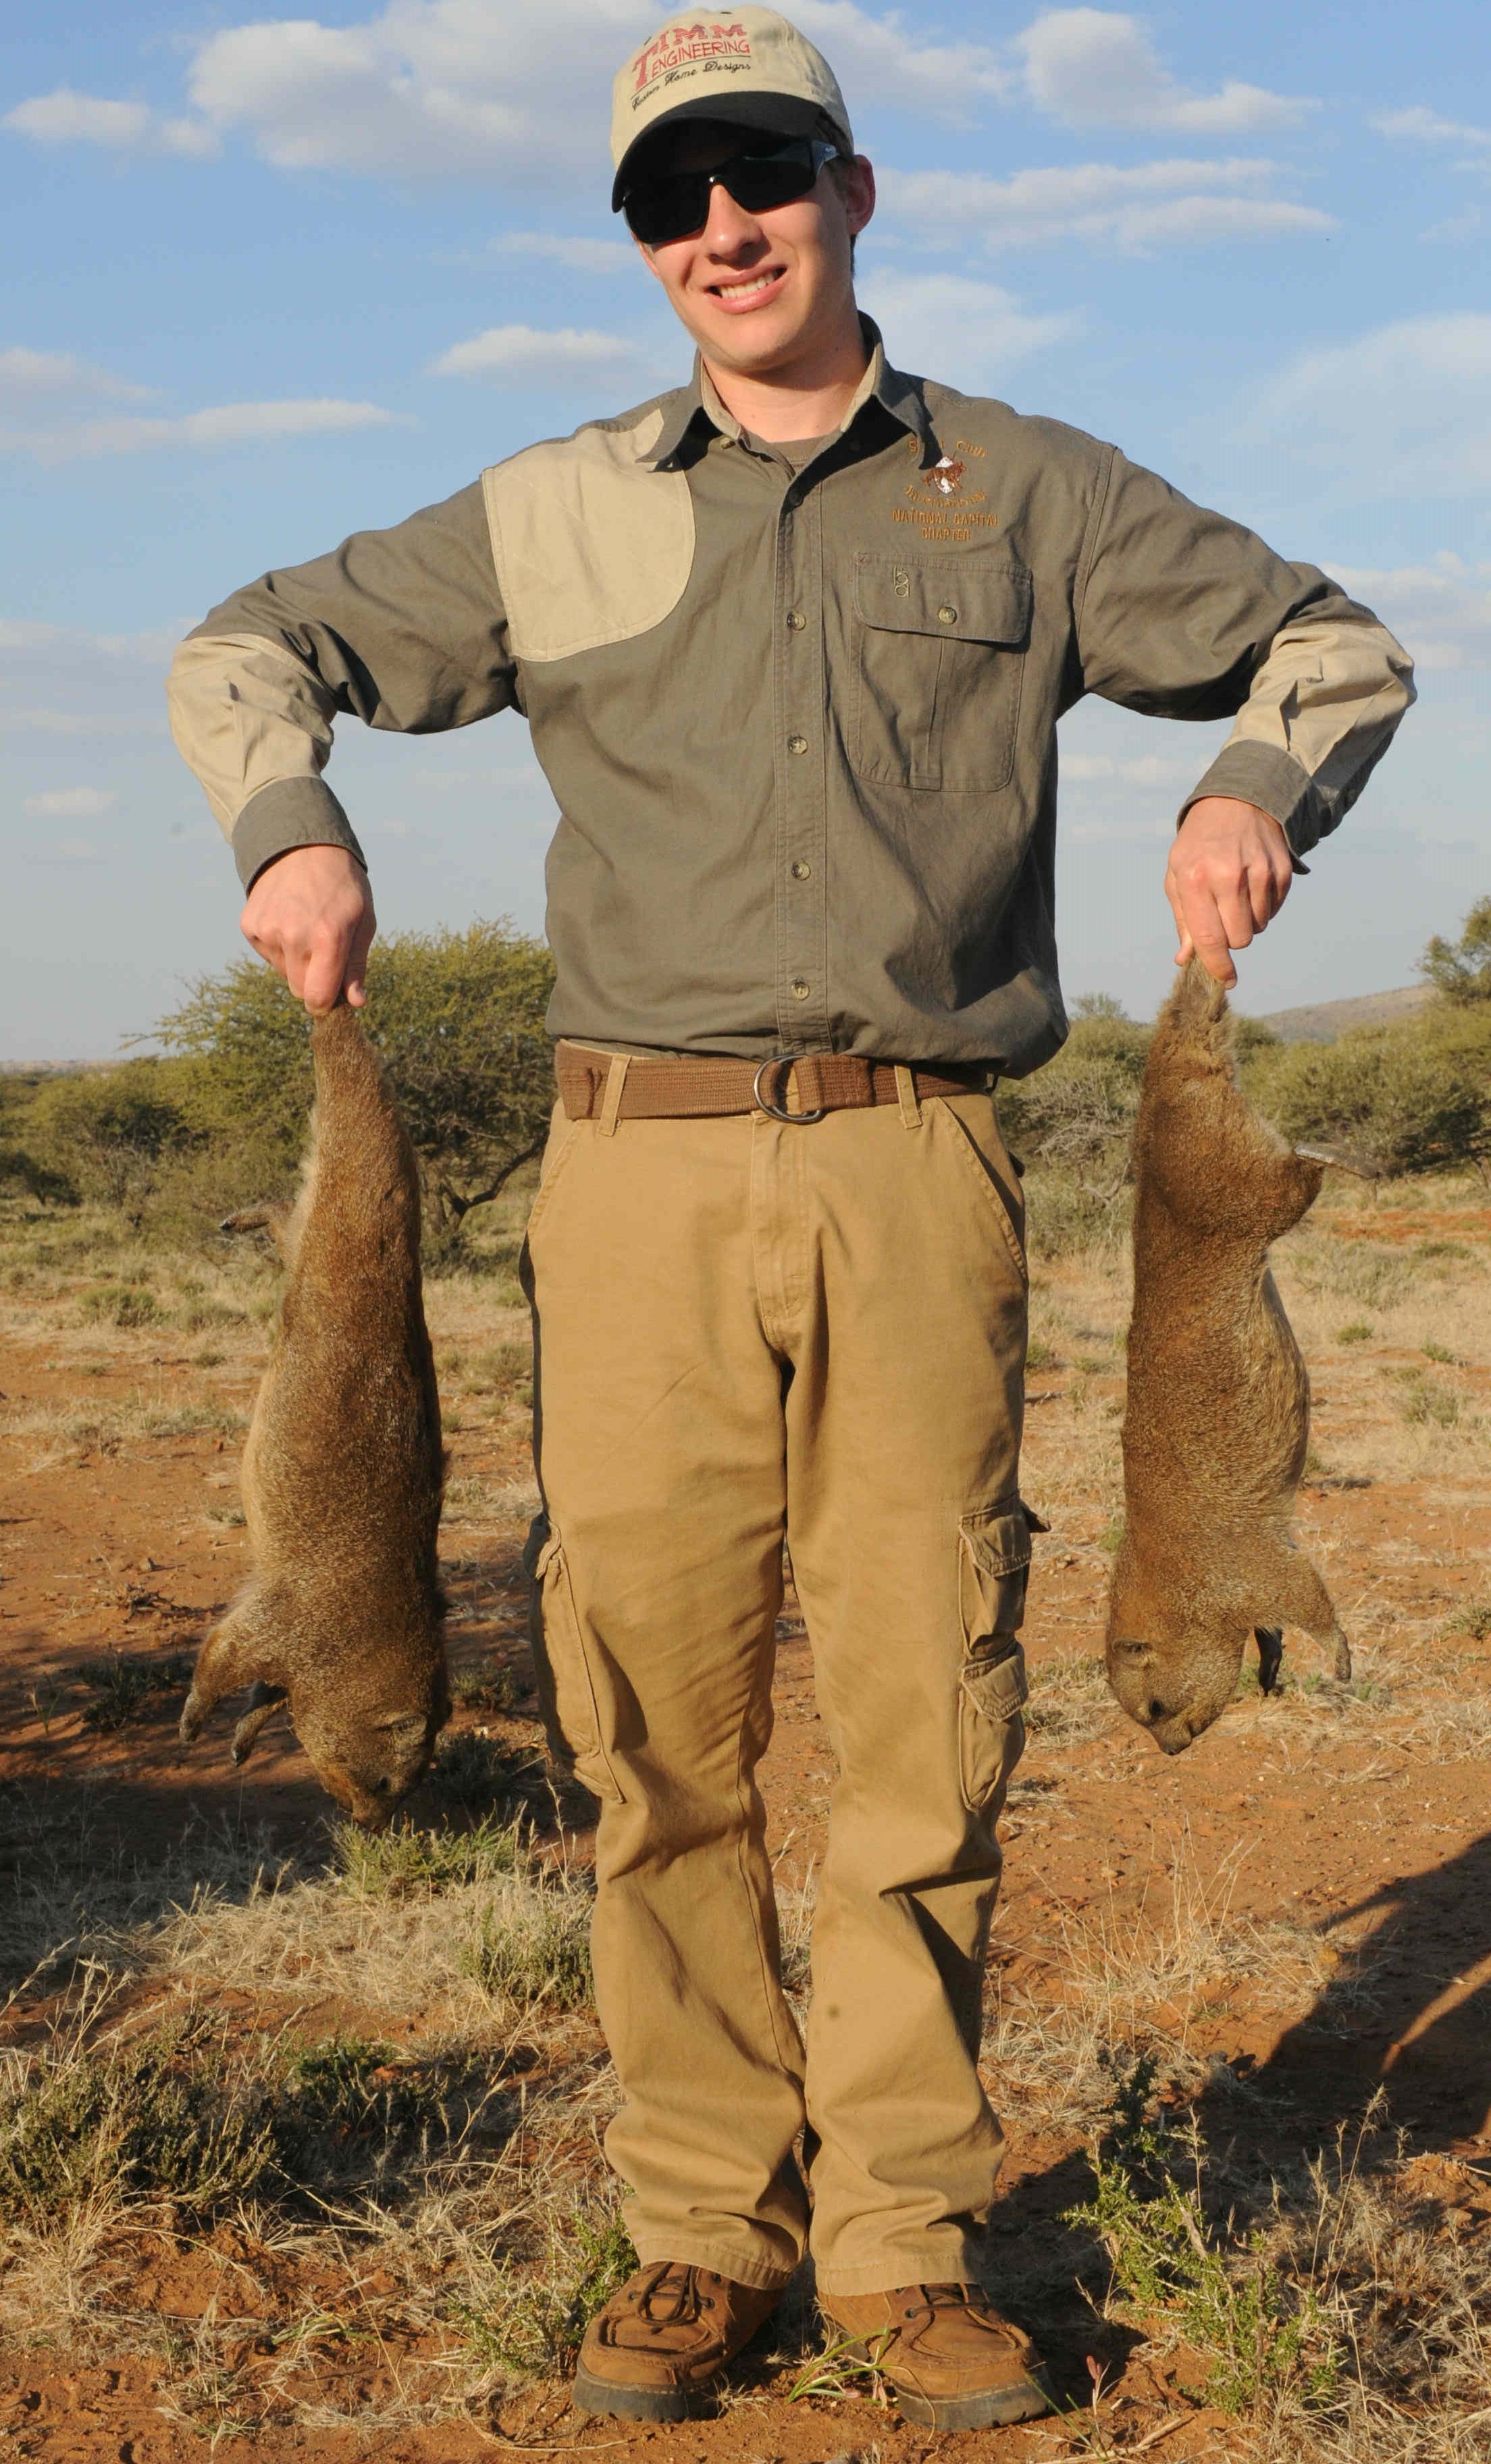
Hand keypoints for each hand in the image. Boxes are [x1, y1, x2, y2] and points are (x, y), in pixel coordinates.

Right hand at [239, 843, 375, 1012]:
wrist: (303, 845)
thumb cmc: (342, 886)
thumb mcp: (364, 921)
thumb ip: (357, 965)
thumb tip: (355, 1003)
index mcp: (328, 937)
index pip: (317, 998)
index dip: (326, 1004)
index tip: (331, 998)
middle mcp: (294, 936)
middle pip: (300, 990)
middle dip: (314, 980)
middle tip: (324, 953)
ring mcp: (267, 930)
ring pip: (284, 973)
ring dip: (297, 961)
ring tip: (307, 928)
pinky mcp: (250, 925)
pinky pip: (267, 954)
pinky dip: (279, 946)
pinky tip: (289, 920)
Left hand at [1164, 797, 1292, 988]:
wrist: (1235, 803)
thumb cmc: (1198, 846)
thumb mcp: (1178, 876)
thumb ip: (1183, 920)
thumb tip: (1186, 959)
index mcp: (1196, 878)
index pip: (1210, 937)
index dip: (1218, 965)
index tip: (1225, 981)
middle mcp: (1228, 875)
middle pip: (1239, 939)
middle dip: (1230, 939)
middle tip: (1221, 918)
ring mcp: (1259, 871)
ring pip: (1258, 927)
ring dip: (1246, 923)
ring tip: (1235, 896)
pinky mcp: (1281, 870)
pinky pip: (1274, 911)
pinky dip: (1262, 908)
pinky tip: (1251, 886)